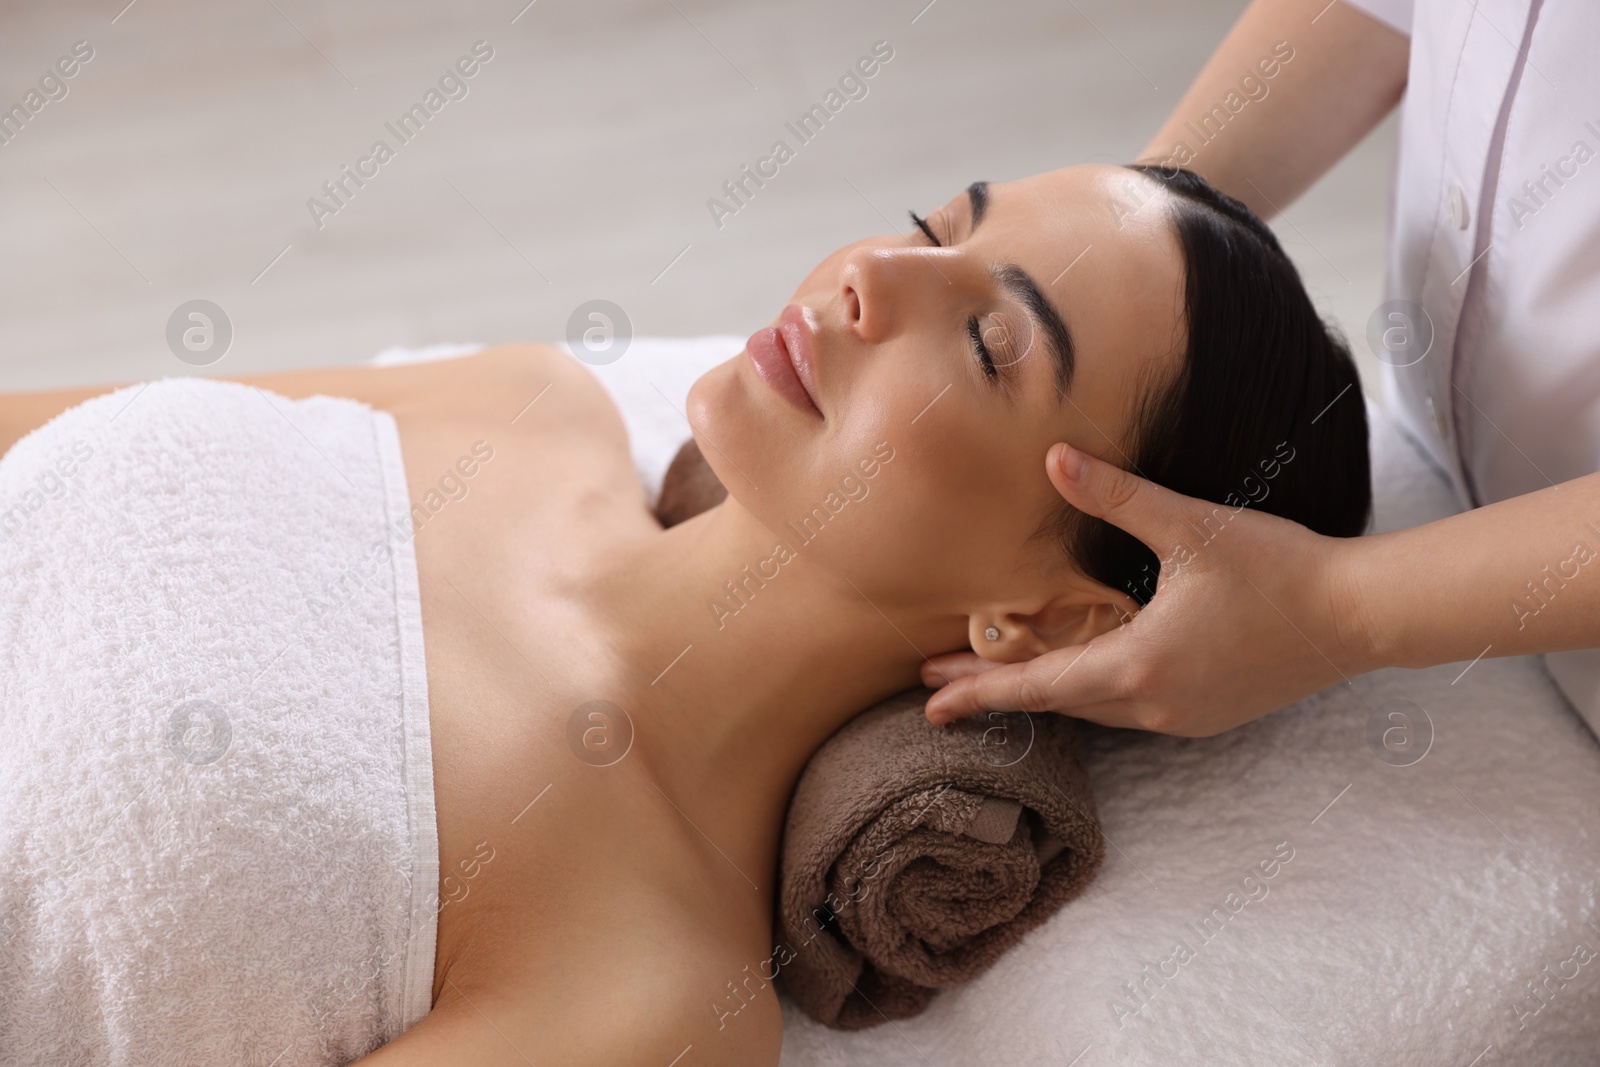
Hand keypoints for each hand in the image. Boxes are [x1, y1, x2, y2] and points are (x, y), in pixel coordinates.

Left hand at [921, 443, 1376, 735]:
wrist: (1360, 615)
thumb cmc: (1279, 568)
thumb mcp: (1190, 526)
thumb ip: (1117, 495)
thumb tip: (1054, 458)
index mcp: (1136, 668)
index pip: (1036, 687)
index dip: (978, 693)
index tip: (928, 704)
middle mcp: (1153, 706)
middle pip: (1057, 704)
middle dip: (998, 691)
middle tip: (939, 686)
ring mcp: (1183, 718)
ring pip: (1094, 710)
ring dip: (1047, 694)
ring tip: (1003, 675)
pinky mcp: (1208, 714)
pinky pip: (1130, 711)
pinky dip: (1093, 694)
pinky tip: (1086, 673)